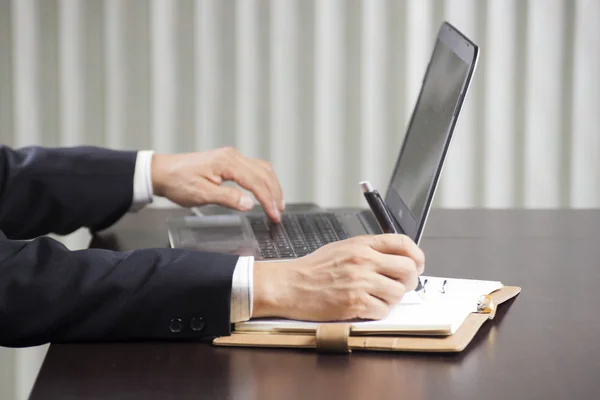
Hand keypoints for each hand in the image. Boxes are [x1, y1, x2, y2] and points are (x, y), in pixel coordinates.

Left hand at [151, 147, 284, 221]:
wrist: (161, 172)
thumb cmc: (177, 182)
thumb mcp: (201, 195)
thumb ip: (228, 198)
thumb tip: (250, 204)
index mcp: (227, 163)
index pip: (256, 182)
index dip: (268, 200)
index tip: (274, 215)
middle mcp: (232, 156)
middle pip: (264, 173)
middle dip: (275, 193)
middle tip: (279, 213)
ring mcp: (231, 157)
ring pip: (262, 169)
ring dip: (272, 186)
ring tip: (278, 204)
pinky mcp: (229, 161)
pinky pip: (254, 168)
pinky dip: (264, 180)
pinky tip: (266, 191)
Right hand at [253, 234, 424, 320]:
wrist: (289, 285)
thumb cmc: (312, 269)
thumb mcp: (342, 248)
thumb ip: (369, 250)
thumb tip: (395, 258)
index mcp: (362, 245)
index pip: (403, 243)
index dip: (416, 255)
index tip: (417, 264)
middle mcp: (364, 261)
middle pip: (408, 269)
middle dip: (409, 280)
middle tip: (401, 285)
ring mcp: (360, 282)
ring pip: (398, 293)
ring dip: (391, 298)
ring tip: (377, 297)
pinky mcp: (355, 303)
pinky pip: (382, 310)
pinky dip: (378, 312)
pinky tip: (365, 307)